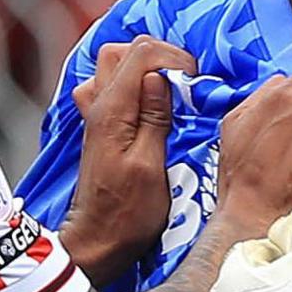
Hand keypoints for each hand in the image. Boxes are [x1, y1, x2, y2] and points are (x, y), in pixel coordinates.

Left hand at [62, 37, 196, 277]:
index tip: (194, 81)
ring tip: (170, 88)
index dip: (174, 58)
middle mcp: (99, 105)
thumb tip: (159, 77)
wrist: (97, 241)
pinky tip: (149, 102)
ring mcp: (96, 115)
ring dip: (144, 68)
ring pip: (114, 66)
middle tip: (184, 80)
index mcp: (113, 110)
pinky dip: (131, 85)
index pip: (141, 53)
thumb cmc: (127, 214)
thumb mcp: (151, 166)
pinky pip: (110, 88)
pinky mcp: (100, 127)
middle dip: (158, 56)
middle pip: (122, 51)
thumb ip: (154, 118)